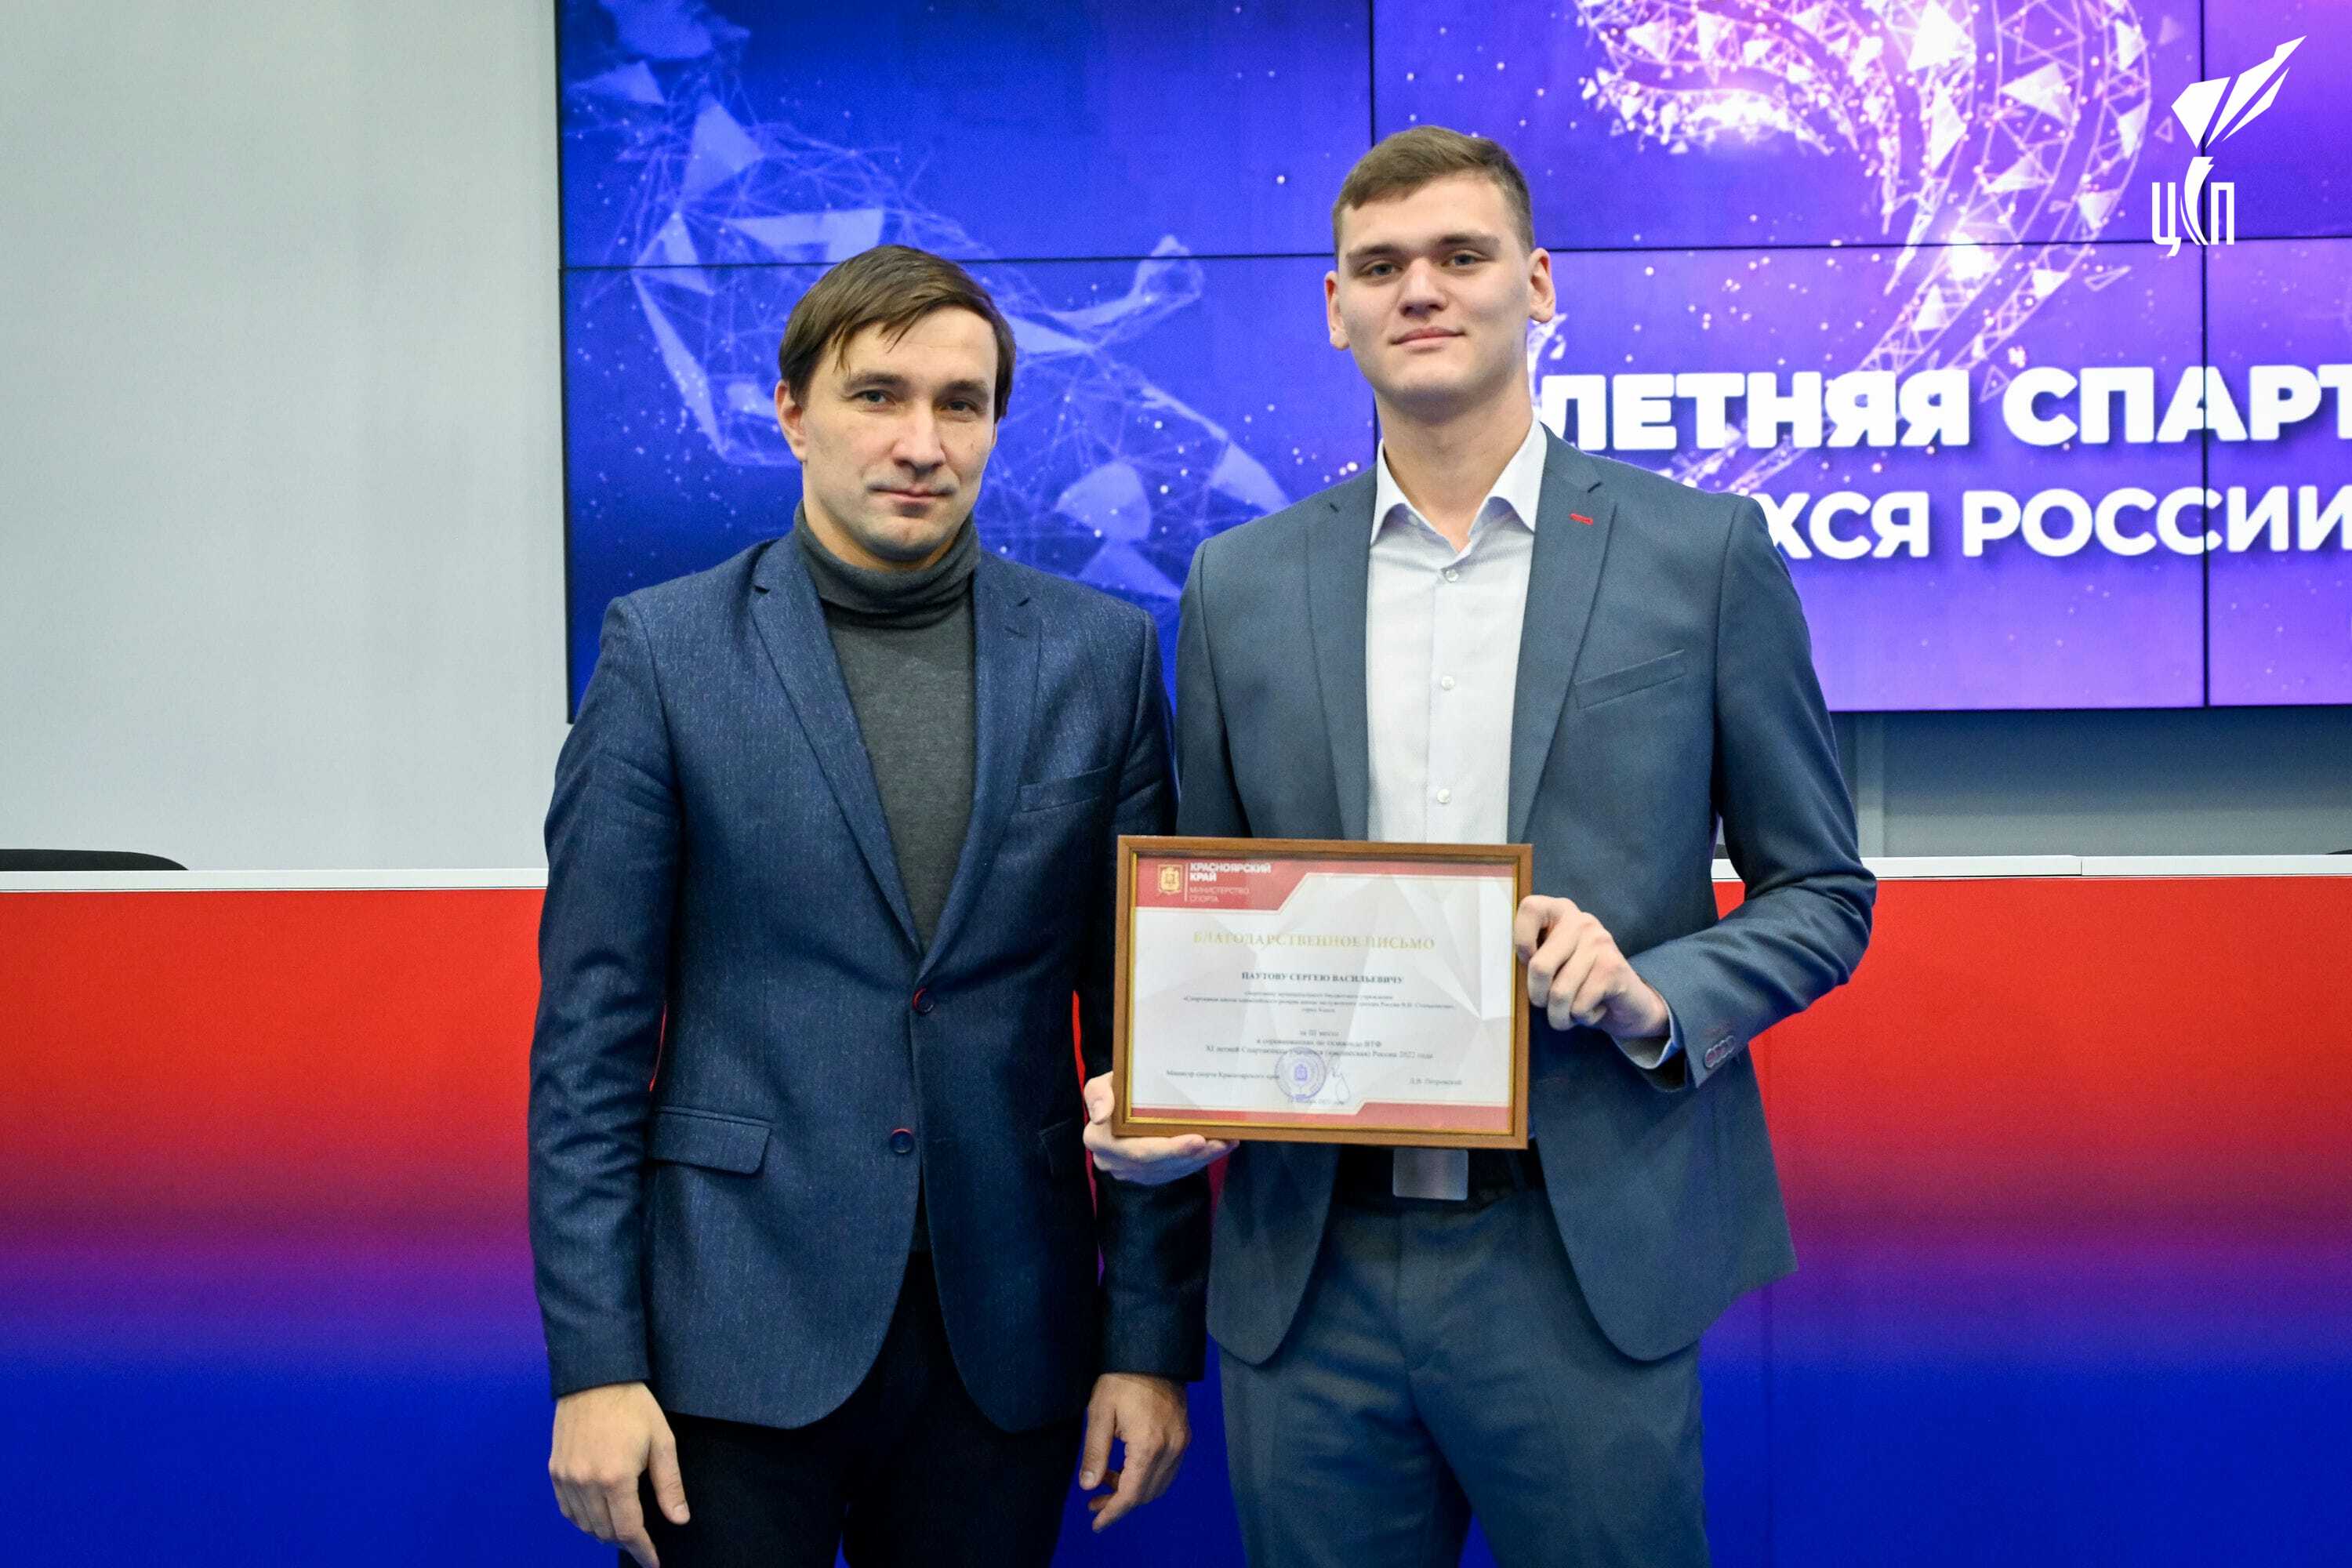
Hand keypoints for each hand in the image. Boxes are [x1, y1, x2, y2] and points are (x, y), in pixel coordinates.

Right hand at [549, 1381, 688, 1567]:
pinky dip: (583, 1520)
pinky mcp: (555, 1471)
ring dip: (604, 1533)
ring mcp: (566, 1478)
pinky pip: (567, 1511)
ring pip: (585, 1525)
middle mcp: (586, 1482)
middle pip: (605, 1532)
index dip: (643, 1550)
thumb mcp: (662, 1442)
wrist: (594, 1378)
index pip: (629, 1530)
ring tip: (623, 1529)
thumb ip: (670, 1485)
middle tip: (643, 1541)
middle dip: (626, 1542)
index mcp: (616, 1477)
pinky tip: (598, 1516)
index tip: (654, 1562)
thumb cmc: (633, 1406)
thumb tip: (679, 1519)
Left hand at [1078, 1372, 1190, 1530]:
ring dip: (1134, 1491)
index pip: (1132, 1493)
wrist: (1153, 1352)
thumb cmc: (1121, 1379)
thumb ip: (1095, 1452)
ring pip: (1159, 1484)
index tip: (1096, 1524)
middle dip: (1120, 1504)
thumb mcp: (1100, 1413)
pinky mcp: (1184, 1435)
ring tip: (1105, 1484)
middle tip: (1094, 1504)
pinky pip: (1167, 1470)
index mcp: (1149, 1446)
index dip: (1113, 1512)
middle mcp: (1172, 1449)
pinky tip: (1126, 1469)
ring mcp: (1181, 1442)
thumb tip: (1089, 1487)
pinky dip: (1147, 1478)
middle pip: (1147, 1493)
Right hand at [1081, 1072, 1233, 1184]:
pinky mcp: (1144, 1175)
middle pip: (1159, 1165)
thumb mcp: (1102, 1083)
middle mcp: (1112, 1162)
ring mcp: (1129, 1172)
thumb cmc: (1114, 1090)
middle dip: (1193, 1155)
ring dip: (1201, 1159)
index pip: (1138, 1150)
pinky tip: (1217, 1148)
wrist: (1116, 1105)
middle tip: (1222, 1142)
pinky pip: (1173, 1172)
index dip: (1170, 1148)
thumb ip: (1098, 1094)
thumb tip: (1101, 1116)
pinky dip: (1197, 1161)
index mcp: (1099, 1140)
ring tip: (1226, 1143)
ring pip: (1170, 1170)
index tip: (1198, 1139)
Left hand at [1515, 895, 1670, 1043]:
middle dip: (1537, 997)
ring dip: (1559, 1016)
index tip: (1528, 961)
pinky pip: (1579, 1007)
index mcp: (1561, 911)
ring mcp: (1600, 943)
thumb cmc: (1579, 984)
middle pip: (1539, 966)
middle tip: (1546, 1003)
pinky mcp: (1613, 968)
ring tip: (1570, 1012)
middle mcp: (1582, 921)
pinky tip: (1595, 1008)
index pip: (1530, 907)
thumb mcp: (1552, 964)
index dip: (1521, 941)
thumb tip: (1511, 972)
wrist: (1629, 1003)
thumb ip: (1532, 958)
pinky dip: (1581, 1019)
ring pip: (1559, 993)